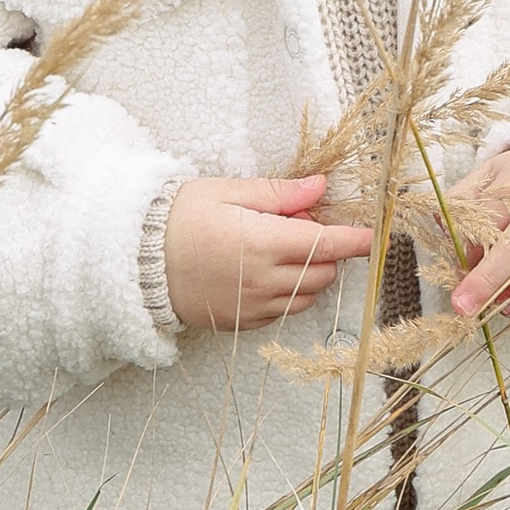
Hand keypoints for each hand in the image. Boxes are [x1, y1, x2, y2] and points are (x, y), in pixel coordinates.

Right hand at [165, 173, 375, 332]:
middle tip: (297, 224)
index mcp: (264, 243)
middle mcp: (265, 280)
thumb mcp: (227, 191)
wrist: (135, 263)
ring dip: (310, 273)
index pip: (327, 244)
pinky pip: (283, 311)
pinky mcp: (243, 322)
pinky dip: (288, 293)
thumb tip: (320, 188)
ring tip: (279, 247)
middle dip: (326, 250)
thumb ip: (279, 193)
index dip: (356, 240)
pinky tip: (264, 270)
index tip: (375, 235)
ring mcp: (254, 306)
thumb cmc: (179, 218)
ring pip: (307, 296)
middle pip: (324, 272)